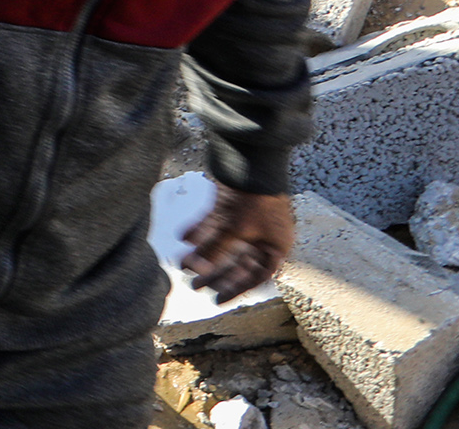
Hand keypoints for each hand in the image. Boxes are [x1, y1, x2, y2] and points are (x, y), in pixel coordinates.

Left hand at [180, 185, 292, 300]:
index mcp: (275, 246)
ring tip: (182, 265)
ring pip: (223, 243)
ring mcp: (245, 220)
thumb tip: (197, 270)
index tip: (218, 300)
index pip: (257, 276)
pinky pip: (213, 223)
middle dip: (215, 274)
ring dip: (204, 253)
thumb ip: (217, 250)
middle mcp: (262, 235)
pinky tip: (183, 238)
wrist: (253, 158)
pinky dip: (199, 230)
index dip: (237, 289)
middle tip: (194, 286)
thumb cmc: (256, 198)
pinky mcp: (230, 205)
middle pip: (237, 262)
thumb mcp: (237, 230)